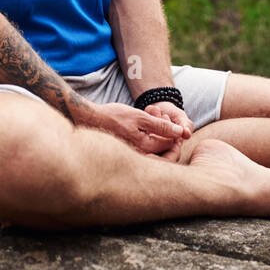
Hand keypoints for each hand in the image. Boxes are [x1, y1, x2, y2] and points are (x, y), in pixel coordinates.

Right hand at [74, 100, 188, 155]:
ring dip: (158, 129)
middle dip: (166, 130)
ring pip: (155, 145)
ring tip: (151, 112)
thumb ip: (161, 126)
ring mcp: (135, 155)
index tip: (168, 116)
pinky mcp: (130, 151)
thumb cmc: (112, 116)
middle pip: (164, 149)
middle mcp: (141, 157)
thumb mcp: (139, 117)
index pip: (171, 145)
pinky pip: (146, 145)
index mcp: (145, 149)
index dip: (174, 130)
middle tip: (160, 115)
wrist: (89, 119)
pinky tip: (143, 118)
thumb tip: (180, 132)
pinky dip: (149, 132)